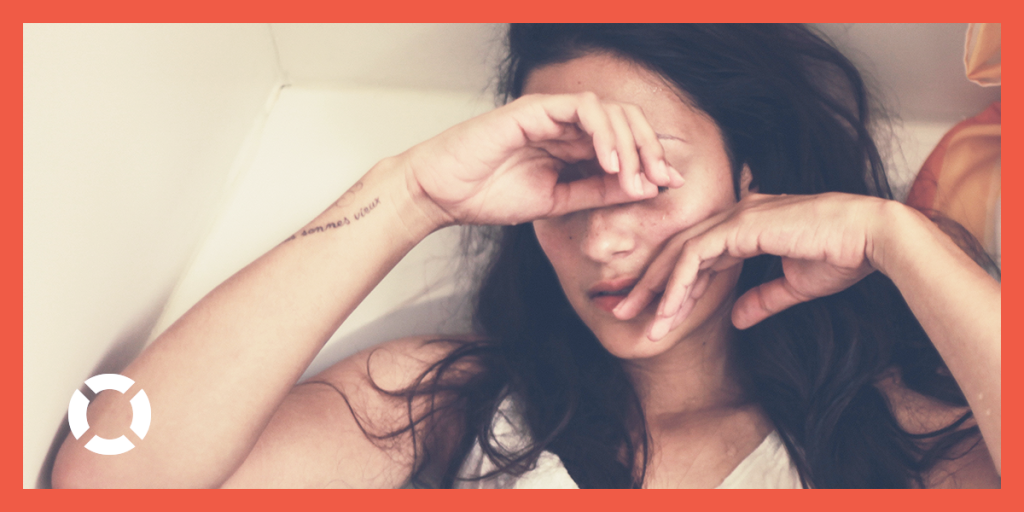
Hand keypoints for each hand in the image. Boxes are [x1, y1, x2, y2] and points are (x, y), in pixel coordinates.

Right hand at [397, 93, 684, 226]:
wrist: (442, 195)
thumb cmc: (488, 196)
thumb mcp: (557, 202)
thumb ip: (598, 192)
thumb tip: (646, 188)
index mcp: (571, 145)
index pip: (625, 140)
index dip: (651, 159)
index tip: (670, 186)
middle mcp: (565, 124)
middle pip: (626, 120)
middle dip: (650, 149)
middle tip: (662, 179)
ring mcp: (551, 113)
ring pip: (610, 110)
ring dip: (631, 143)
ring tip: (635, 177)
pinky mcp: (535, 109)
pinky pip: (583, 109)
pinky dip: (604, 133)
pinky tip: (610, 162)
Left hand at [612, 193, 885, 338]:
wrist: (873, 239)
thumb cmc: (843, 256)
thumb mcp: (795, 286)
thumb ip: (762, 300)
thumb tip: (735, 318)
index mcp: (746, 226)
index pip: (696, 256)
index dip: (672, 285)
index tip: (653, 313)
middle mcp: (735, 216)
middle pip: (677, 251)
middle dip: (648, 283)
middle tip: (621, 311)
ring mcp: (736, 216)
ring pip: (680, 254)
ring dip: (656, 289)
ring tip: (635, 319)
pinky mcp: (741, 225)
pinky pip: (696, 257)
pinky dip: (678, 284)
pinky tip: (667, 310)